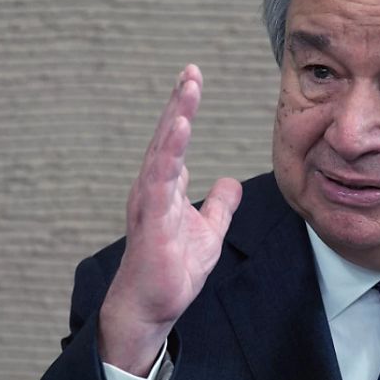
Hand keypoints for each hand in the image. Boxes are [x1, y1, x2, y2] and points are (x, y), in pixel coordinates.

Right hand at [98, 64, 242, 374]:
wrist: (153, 307)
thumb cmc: (172, 270)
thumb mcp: (208, 233)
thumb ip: (219, 206)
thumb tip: (230, 182)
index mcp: (166, 189)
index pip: (177, 143)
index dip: (184, 111)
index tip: (193, 81)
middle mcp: (154, 189)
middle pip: (167, 138)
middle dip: (179, 103)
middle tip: (191, 71)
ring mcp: (150, 202)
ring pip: (162, 152)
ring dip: (175, 119)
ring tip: (187, 89)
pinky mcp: (151, 220)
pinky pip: (160, 180)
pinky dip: (169, 152)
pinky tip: (179, 128)